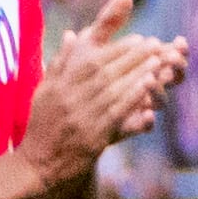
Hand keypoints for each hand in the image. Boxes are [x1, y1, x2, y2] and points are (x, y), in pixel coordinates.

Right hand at [23, 0, 190, 180]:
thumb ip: (59, 63)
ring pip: (113, 90)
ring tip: (158, 60)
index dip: (115, 49)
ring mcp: (81, 117)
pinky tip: (149, 86)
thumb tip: (72, 34)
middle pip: (104, 72)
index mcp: (57, 86)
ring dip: (138, 73)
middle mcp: (68, 98)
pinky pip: (117, 112)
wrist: (38, 164)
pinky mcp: (94, 135)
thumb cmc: (43, 125)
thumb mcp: (44, 91)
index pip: (89, 61)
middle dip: (132, 56)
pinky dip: (134, 96)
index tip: (137, 38)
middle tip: (155, 44)